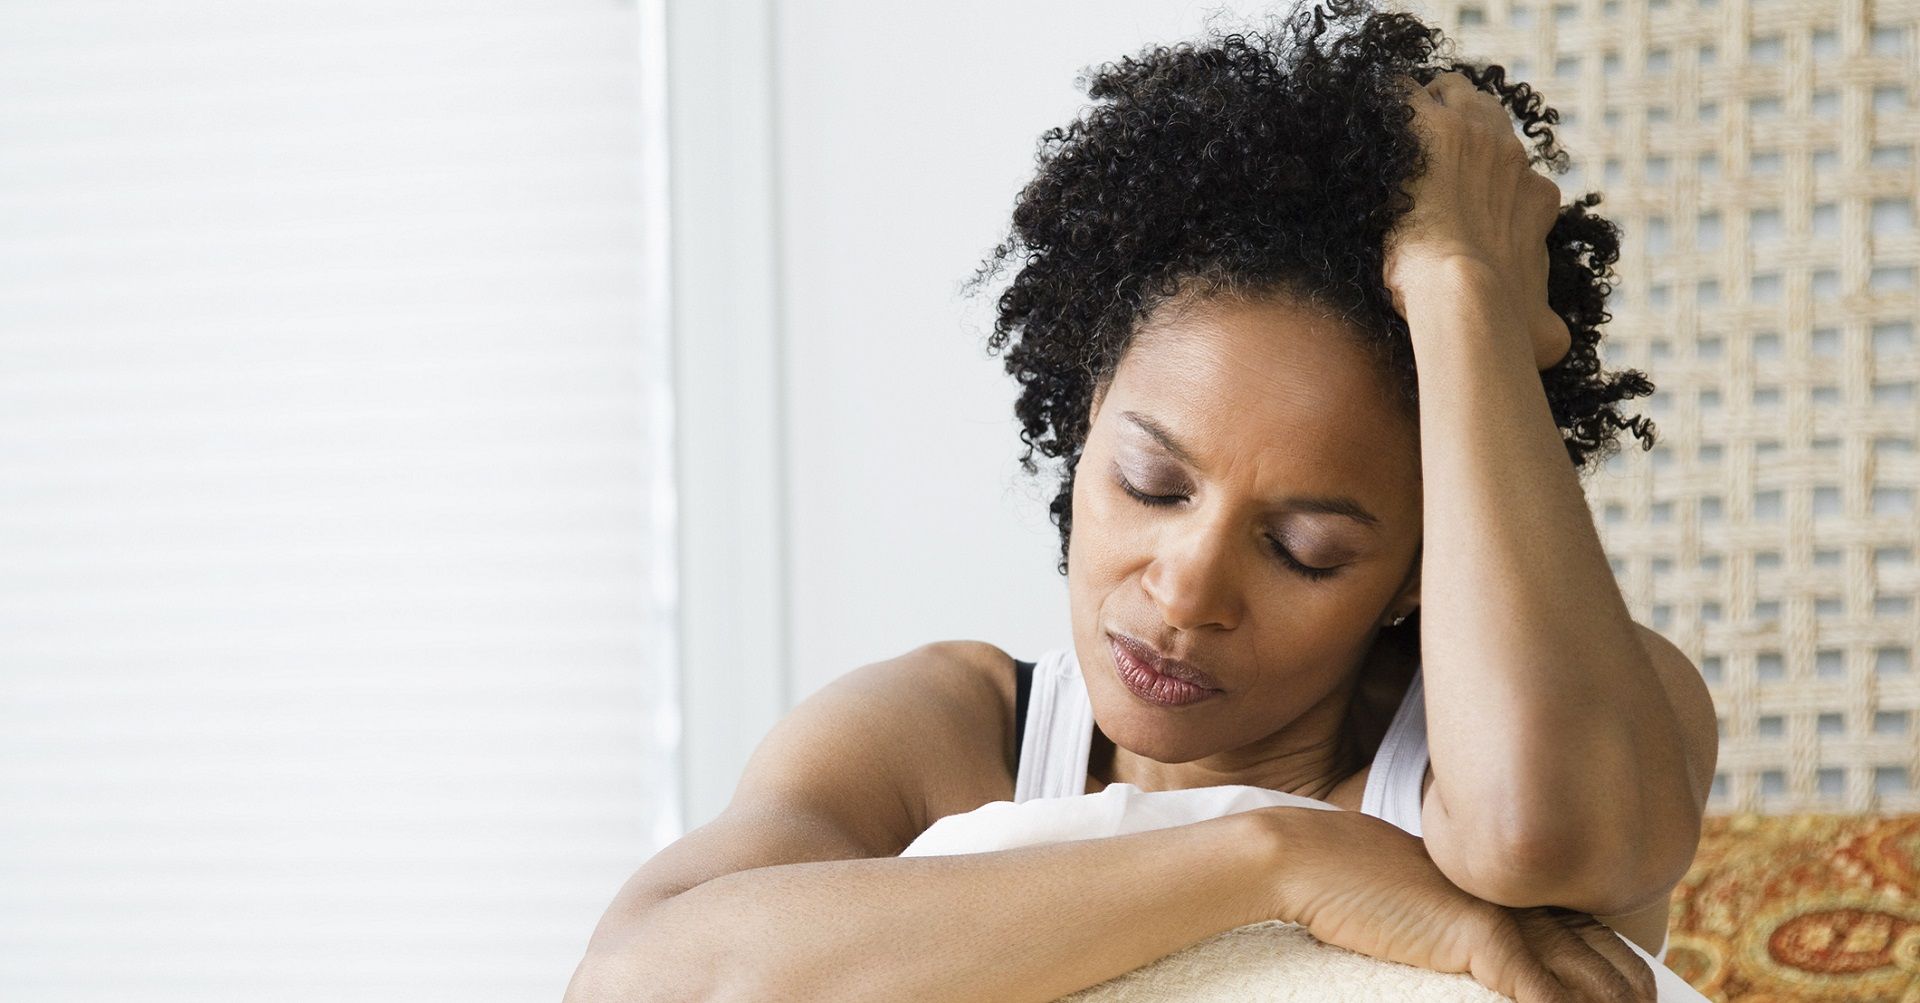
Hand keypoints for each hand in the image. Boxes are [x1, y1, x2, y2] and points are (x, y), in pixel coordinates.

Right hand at [1254, 807, 1656, 1002]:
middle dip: (1632, 1001)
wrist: (1310, 859)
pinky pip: (1542, 994)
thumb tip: (1490, 965)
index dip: (1627, 979)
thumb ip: (1467, 936)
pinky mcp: (1479, 934)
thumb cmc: (1354, 887)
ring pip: (1587, 982)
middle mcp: (1520, 896)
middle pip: (1608, 962)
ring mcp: (1504, 913)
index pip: (1597, 940)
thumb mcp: (1428, 913)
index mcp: (1514, 888)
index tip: (1642, 1002)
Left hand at [1382, 71, 1570, 370]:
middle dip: (1456, 132)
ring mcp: (1474, 136)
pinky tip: (1365, 130)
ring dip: (1424, 111)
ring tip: (1392, 137)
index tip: (1453, 200)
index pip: (1511, 169)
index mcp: (1536, 198)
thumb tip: (1556, 344)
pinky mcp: (1433, 128)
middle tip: (1422, 160)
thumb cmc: (1502, 324)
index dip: (1481, 181)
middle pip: (1485, 119)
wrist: (1466, 298)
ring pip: (1451, 93)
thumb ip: (1546, 325)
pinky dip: (1386, 106)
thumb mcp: (1542, 330)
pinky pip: (1405, 94)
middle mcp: (1512, 158)